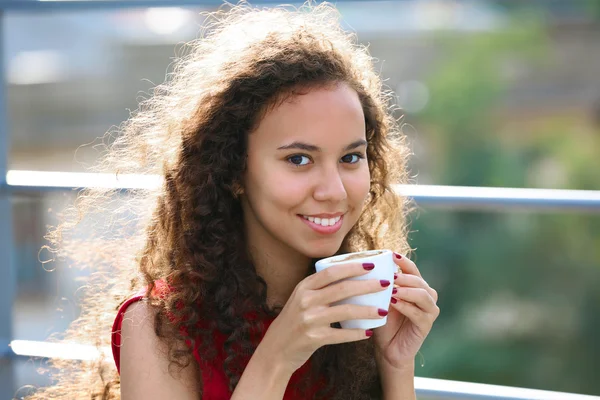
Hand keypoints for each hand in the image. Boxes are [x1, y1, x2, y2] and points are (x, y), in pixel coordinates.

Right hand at [259, 262, 388, 374]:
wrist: (275, 350)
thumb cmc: (293, 321)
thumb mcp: (300, 299)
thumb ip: (319, 289)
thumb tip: (349, 277)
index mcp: (304, 287)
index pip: (331, 271)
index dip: (352, 267)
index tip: (371, 265)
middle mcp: (306, 300)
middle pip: (343, 288)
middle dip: (367, 285)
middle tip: (385, 284)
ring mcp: (310, 319)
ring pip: (346, 311)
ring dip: (367, 310)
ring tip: (383, 310)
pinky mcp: (314, 338)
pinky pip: (342, 334)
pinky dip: (357, 333)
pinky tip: (368, 332)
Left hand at [372, 253, 438, 369]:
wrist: (387, 348)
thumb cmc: (381, 320)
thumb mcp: (379, 299)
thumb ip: (381, 284)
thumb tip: (368, 265)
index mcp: (416, 286)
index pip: (412, 269)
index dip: (403, 261)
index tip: (391, 254)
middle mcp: (426, 295)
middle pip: (418, 280)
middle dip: (403, 277)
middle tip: (389, 277)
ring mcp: (429, 310)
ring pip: (422, 294)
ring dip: (406, 290)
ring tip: (391, 289)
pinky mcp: (427, 325)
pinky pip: (418, 312)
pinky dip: (405, 306)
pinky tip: (393, 303)